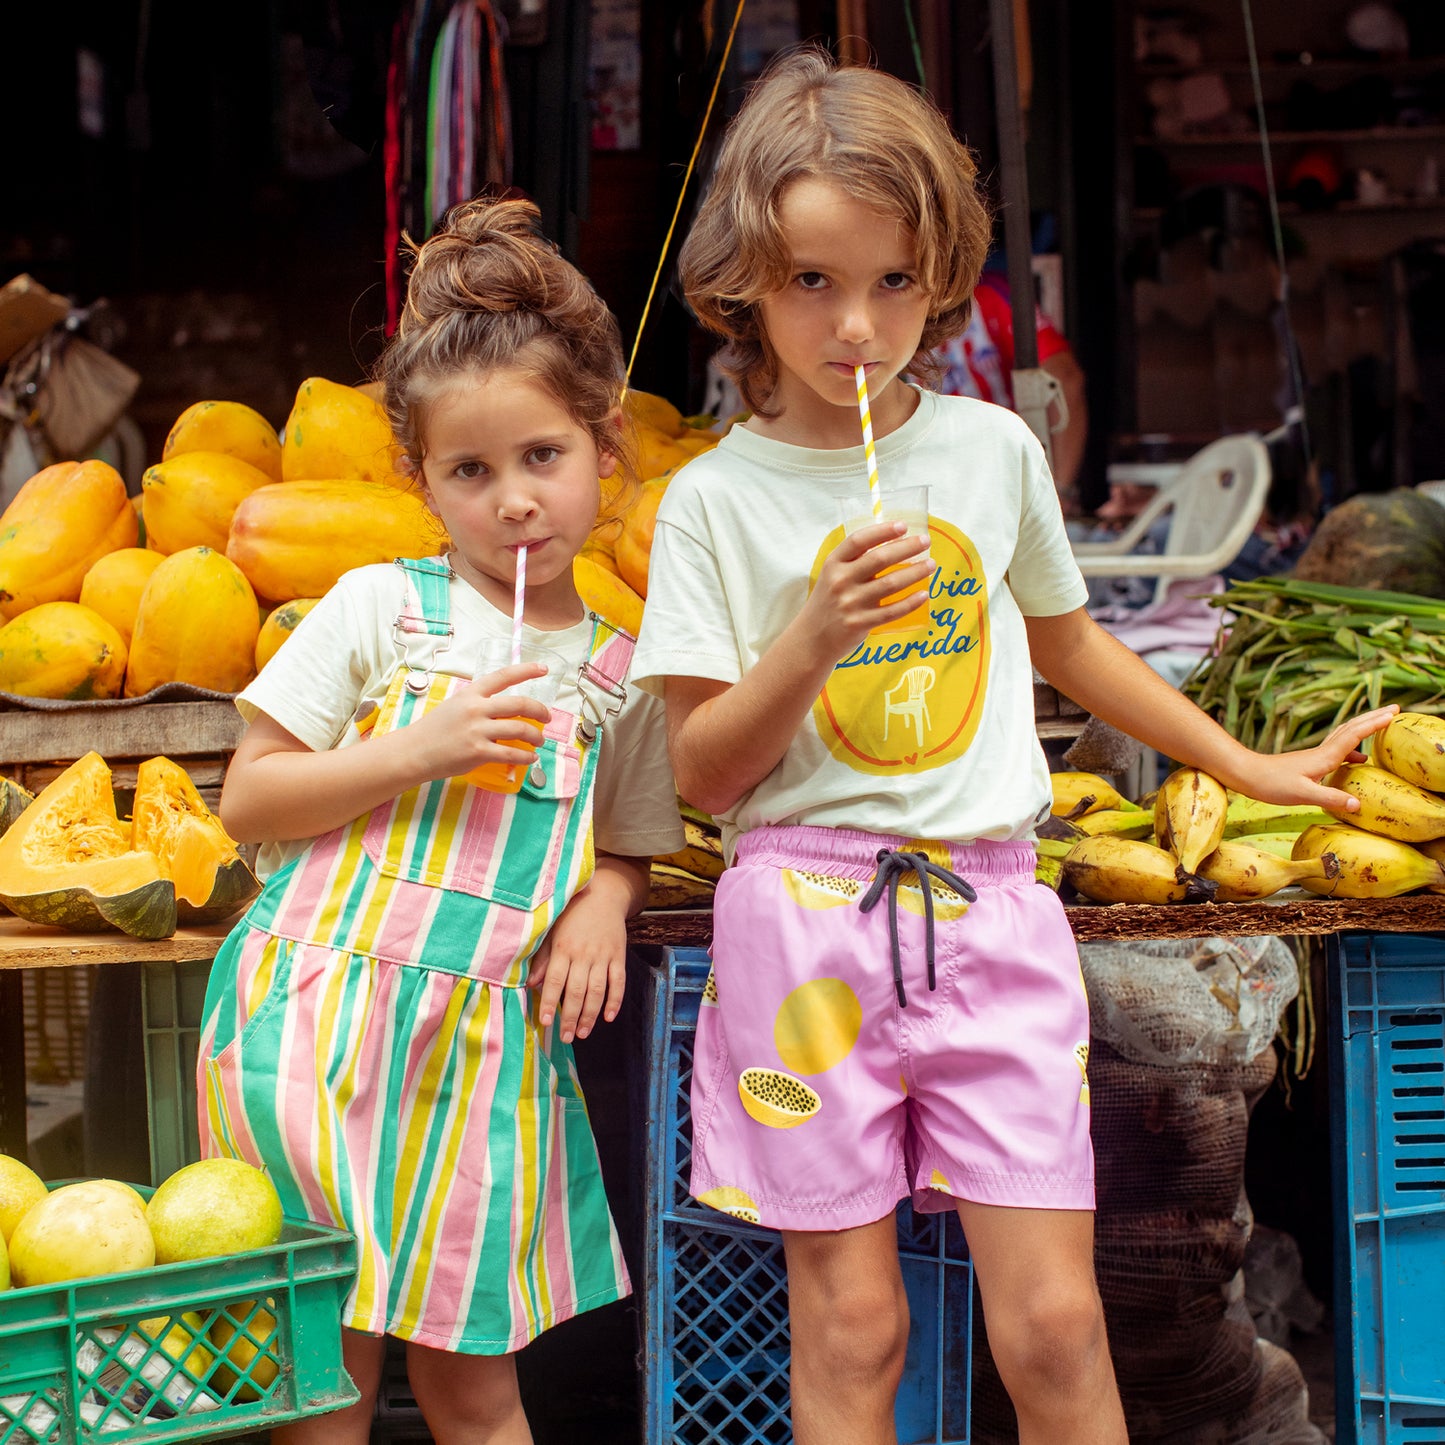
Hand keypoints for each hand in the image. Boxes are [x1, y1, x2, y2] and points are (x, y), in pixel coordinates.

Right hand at [406, 661, 553, 781]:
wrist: (414, 751)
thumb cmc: (435, 730)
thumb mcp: (455, 705)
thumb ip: (478, 704)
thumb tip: (503, 711)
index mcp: (471, 694)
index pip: (503, 676)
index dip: (526, 670)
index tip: (543, 669)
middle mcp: (476, 709)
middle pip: (520, 704)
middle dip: (540, 710)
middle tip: (547, 717)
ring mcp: (477, 730)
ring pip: (520, 730)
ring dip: (536, 736)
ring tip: (539, 741)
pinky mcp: (478, 752)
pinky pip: (511, 754)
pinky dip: (526, 756)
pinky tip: (531, 757)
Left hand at [527, 889, 626, 1041]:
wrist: (604, 895)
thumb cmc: (573, 915)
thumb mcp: (552, 932)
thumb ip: (543, 959)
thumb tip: (532, 984)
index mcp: (564, 948)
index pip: (555, 981)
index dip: (551, 1003)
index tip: (546, 1022)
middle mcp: (583, 954)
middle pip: (577, 991)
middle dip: (570, 1017)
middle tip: (565, 1037)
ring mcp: (603, 956)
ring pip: (597, 990)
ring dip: (590, 1014)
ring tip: (582, 1033)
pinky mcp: (618, 956)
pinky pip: (618, 981)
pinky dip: (615, 1000)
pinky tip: (608, 1017)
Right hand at [799, 520, 932, 660]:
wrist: (812, 638)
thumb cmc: (829, 601)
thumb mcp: (832, 576)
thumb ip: (855, 561)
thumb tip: (893, 544)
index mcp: (833, 564)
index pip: (858, 540)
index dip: (882, 531)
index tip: (903, 526)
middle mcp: (840, 581)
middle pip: (879, 559)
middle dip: (907, 548)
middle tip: (926, 542)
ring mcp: (850, 603)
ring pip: (890, 583)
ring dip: (915, 572)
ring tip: (931, 565)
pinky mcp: (860, 623)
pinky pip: (892, 611)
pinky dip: (910, 603)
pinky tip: (924, 595)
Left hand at [1232, 705, 1399, 811]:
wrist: (1245, 774)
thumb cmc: (1270, 784)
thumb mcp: (1302, 794)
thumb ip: (1330, 798)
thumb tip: (1359, 804)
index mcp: (1325, 757)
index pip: (1355, 735)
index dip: (1375, 724)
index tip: (1394, 714)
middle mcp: (1322, 752)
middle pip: (1352, 729)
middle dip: (1374, 718)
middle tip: (1396, 708)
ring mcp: (1315, 756)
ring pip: (1345, 736)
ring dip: (1364, 729)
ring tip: (1383, 726)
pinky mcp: (1309, 762)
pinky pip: (1337, 749)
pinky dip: (1352, 748)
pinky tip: (1358, 759)